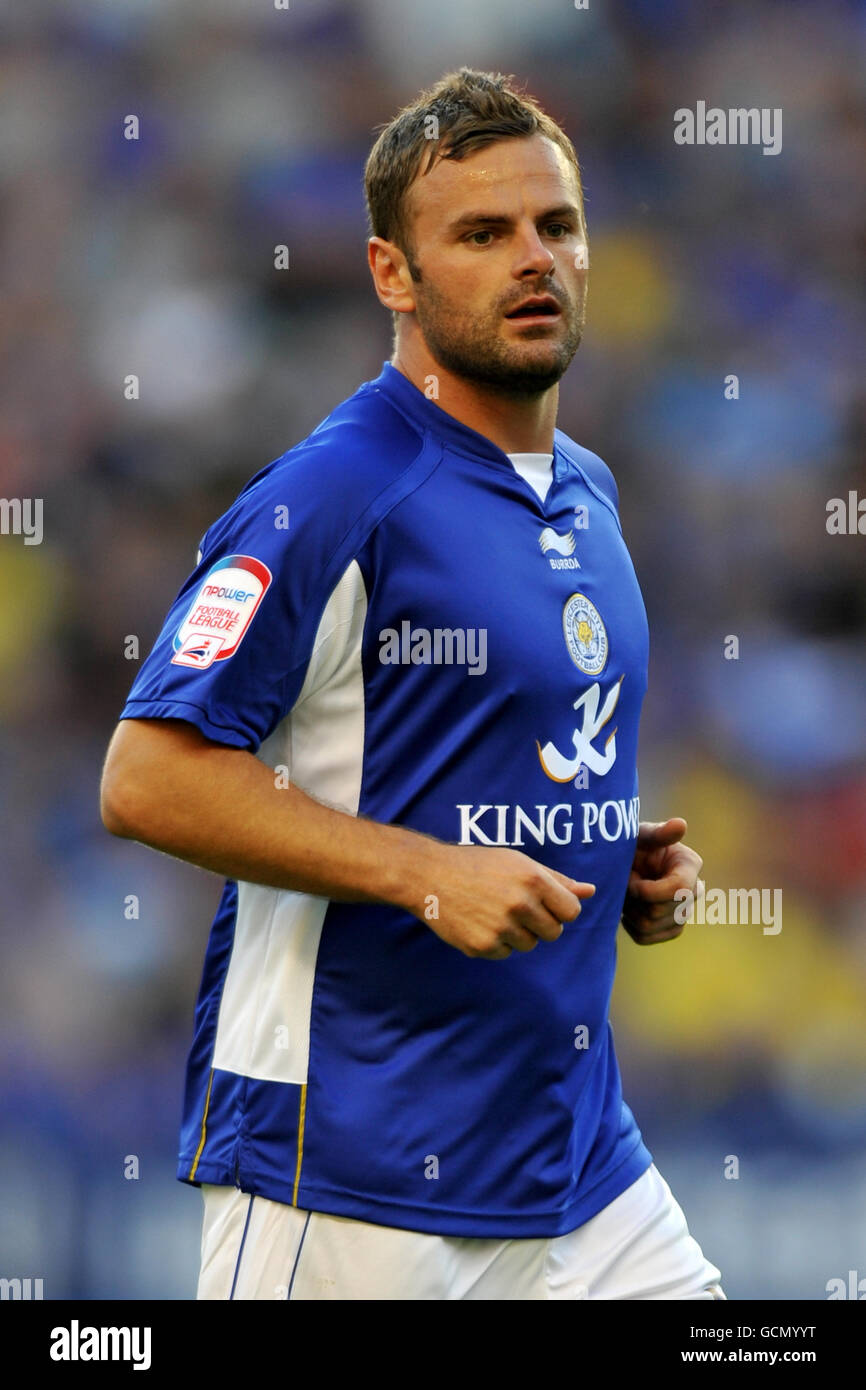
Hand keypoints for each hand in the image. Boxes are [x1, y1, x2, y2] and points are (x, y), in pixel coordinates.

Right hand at [413, 844, 595, 959]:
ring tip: (495, 912)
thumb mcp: (518, 862)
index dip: (560, 908)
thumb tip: (590, 891)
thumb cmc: (478, 865)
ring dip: (518, 933)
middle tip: (517, 907)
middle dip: (541, 923)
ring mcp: (500, 928)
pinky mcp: (482, 946)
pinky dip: (496, 942)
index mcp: (533, 879)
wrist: (429, 875)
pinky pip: (505, 953)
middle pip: (554, 932)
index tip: (545, 903)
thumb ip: (557, 879)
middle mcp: (519, 904)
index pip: (572, 911)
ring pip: (529, 945)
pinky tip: (480, 922)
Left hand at [621, 817, 703, 944]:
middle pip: (659, 911)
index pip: (679, 890)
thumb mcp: (640, 835)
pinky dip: (628, 925)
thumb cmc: (632, 843)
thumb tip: (681, 824)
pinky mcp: (670, 929)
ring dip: (628, 910)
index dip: (648, 891)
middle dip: (633, 899)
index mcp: (690, 865)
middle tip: (623, 883)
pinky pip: (644, 937)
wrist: (623, 861)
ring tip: (625, 892)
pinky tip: (628, 907)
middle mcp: (693, 890)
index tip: (630, 882)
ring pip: (649, 926)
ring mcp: (684, 913)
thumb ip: (658, 833)